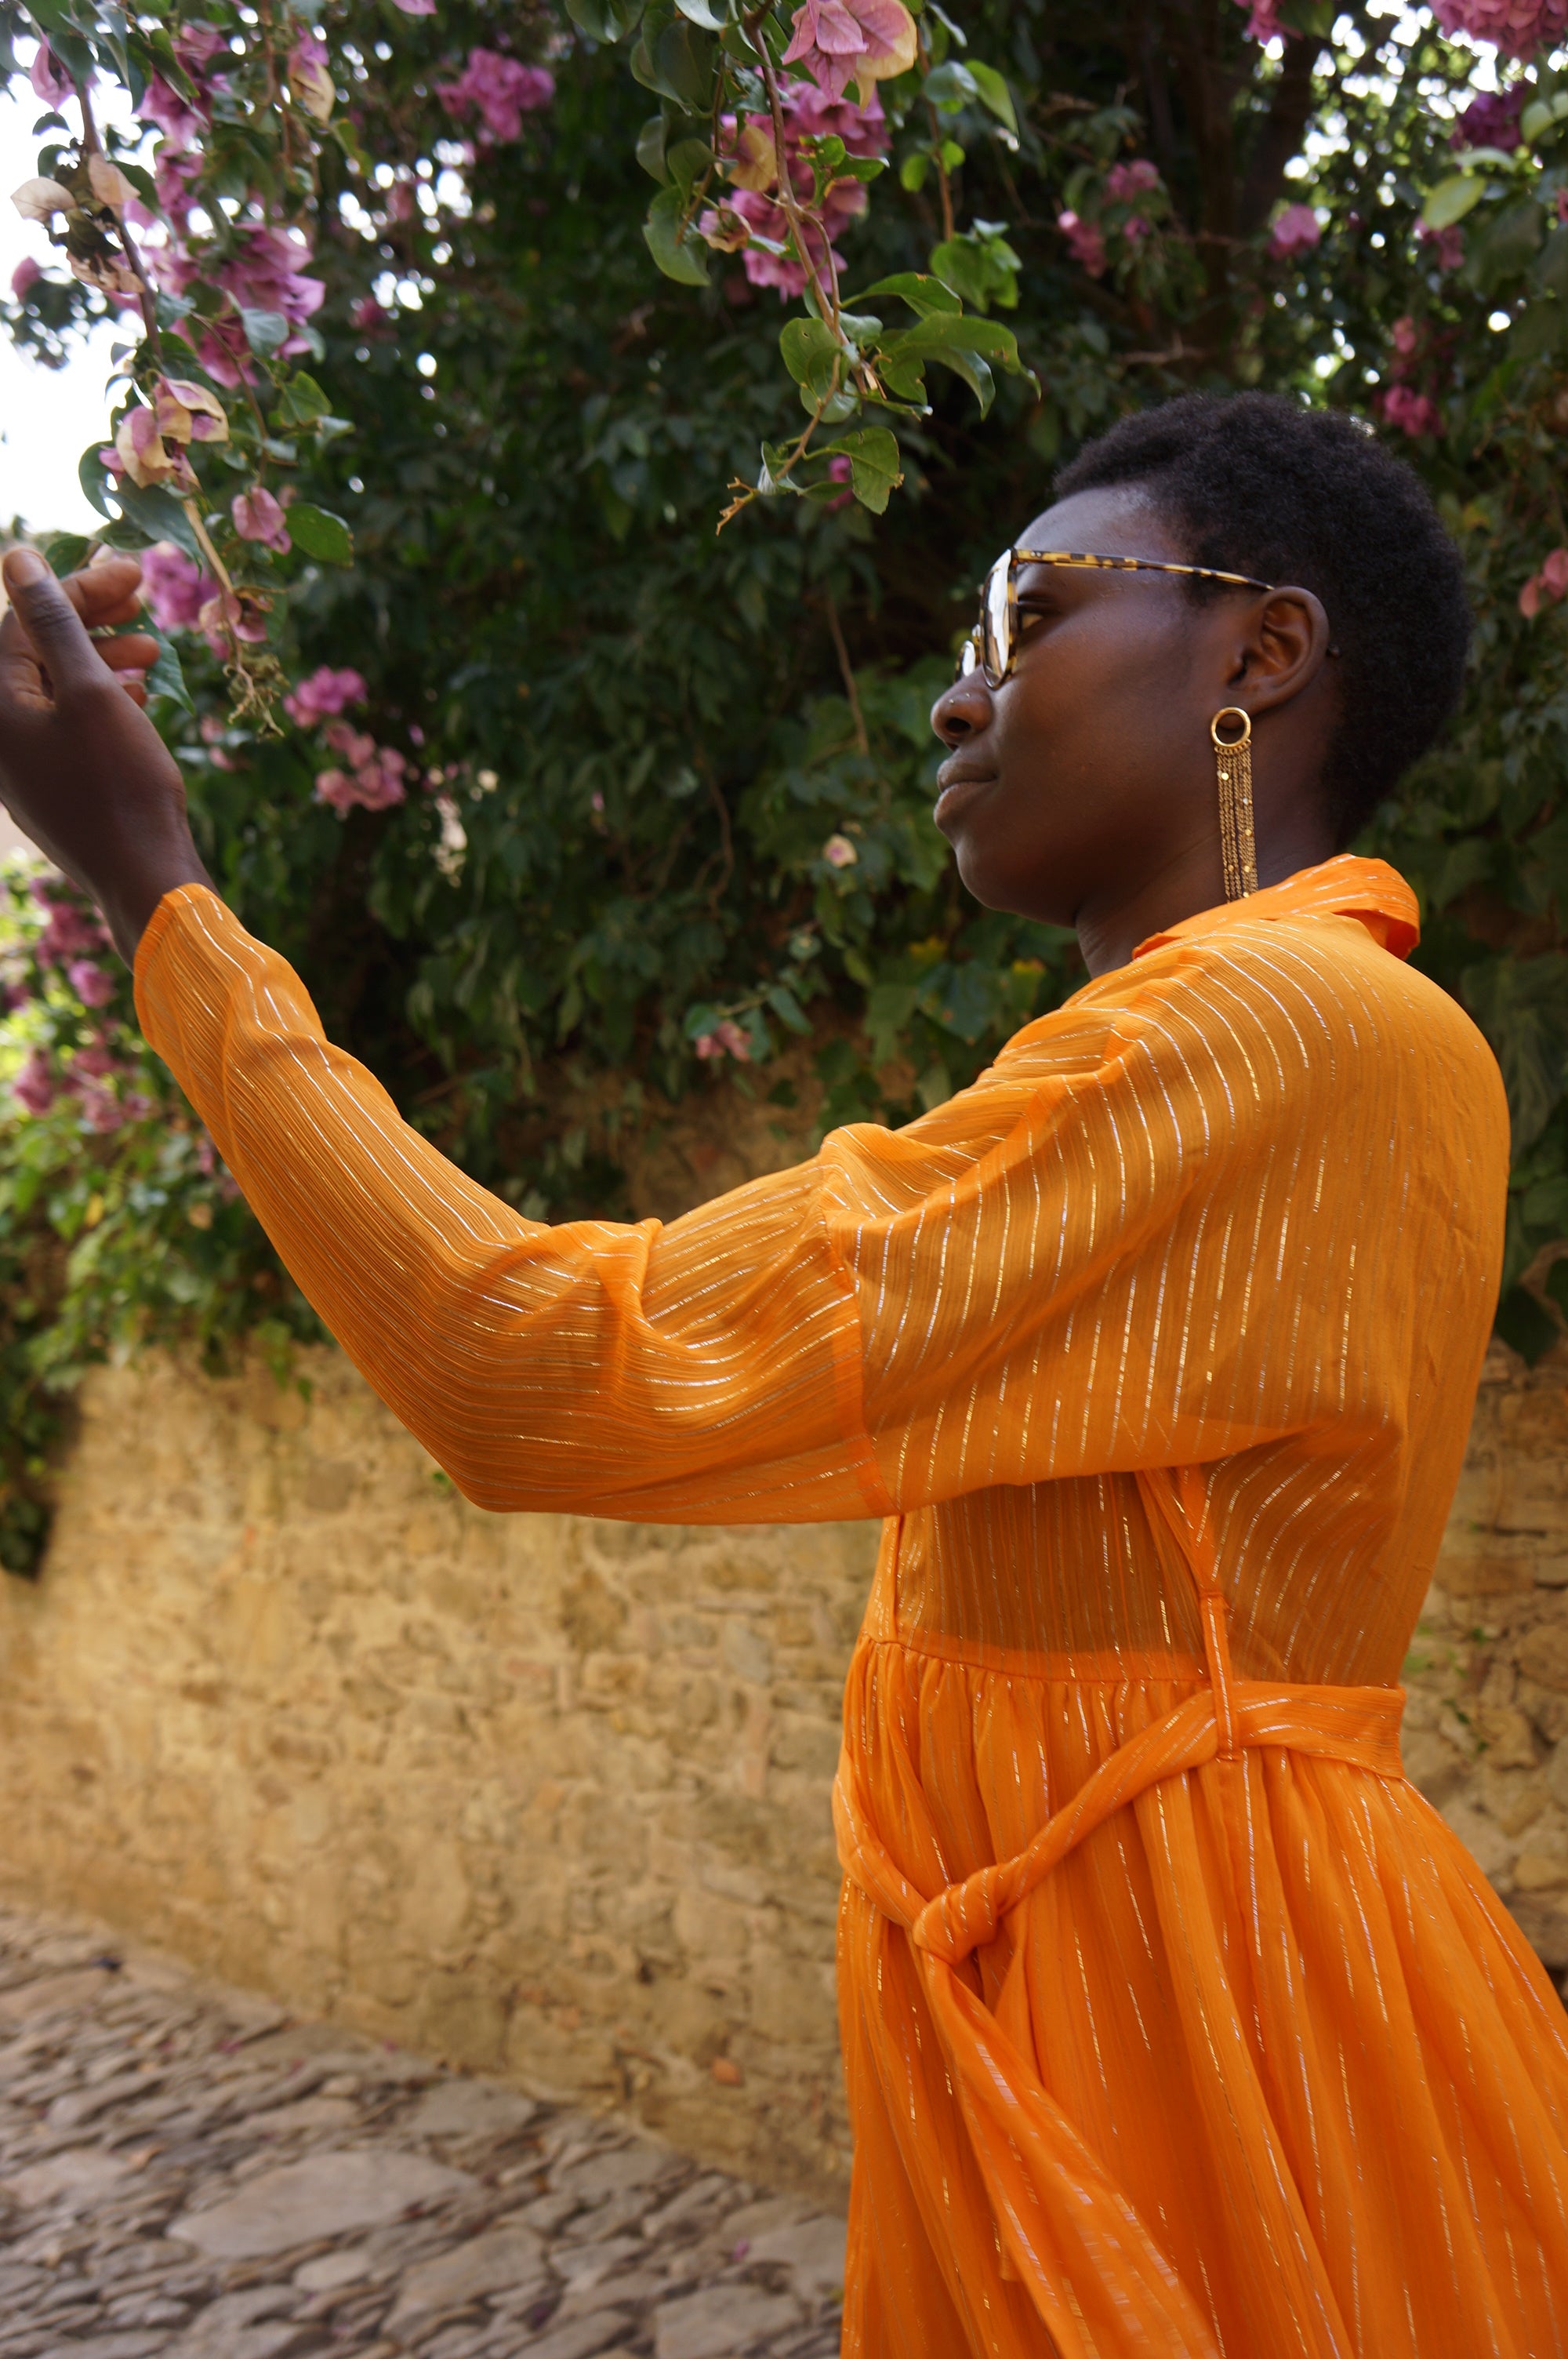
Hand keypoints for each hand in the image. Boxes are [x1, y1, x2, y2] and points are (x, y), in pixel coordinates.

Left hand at [0, 546, 211, 964]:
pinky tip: (138, 698)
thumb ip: (53, 622)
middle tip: (143, 603)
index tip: (133, 575)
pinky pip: (65, 727)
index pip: (24, 623)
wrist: (143, 881)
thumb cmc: (120, 785)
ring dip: (101, 661)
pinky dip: (99, 702)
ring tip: (151, 654)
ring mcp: (22, 766)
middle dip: (90, 622)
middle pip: (35, 654)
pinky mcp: (51, 788)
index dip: (77, 591)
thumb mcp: (89, 691)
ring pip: (55, 690)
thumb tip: (15, 558)